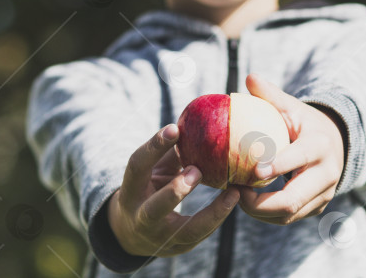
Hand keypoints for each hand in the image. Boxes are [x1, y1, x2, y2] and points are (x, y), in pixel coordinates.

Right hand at [108, 124, 239, 256]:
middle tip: (197, 170)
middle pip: (155, 208)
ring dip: (211, 212)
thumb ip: (169, 151)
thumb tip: (197, 118)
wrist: (133, 233)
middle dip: (176, 191)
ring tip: (232, 192)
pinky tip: (235, 198)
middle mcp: (141, 217)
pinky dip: (219, 217)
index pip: (137, 167)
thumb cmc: (149, 187)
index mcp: (130, 190)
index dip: (153, 147)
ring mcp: (160, 237)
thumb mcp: (152, 170)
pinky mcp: (179, 248)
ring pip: (185, 230)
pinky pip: (202, 234)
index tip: (174, 128)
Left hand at [236, 73, 344, 225]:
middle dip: (259, 203)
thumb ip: (271, 95)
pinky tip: (248, 203)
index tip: (253, 169)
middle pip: (292, 199)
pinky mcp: (317, 207)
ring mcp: (324, 194)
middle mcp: (327, 173)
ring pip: (289, 215)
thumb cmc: (305, 122)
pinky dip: (267, 215)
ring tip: (236, 197)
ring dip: (259, 212)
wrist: (336, 143)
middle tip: (235, 192)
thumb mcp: (292, 106)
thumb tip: (249, 78)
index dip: (277, 166)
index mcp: (320, 145)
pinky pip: (290, 219)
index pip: (299, 158)